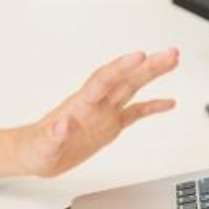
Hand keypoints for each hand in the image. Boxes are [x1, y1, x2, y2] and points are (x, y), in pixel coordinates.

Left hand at [0, 49, 179, 180]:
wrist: (35, 155)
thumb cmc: (36, 148)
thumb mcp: (42, 146)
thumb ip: (54, 135)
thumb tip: (63, 124)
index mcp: (80, 105)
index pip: (104, 80)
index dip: (122, 67)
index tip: (140, 55)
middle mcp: (95, 104)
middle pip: (125, 78)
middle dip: (147, 66)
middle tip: (170, 53)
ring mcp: (104, 113)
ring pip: (132, 88)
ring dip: (152, 74)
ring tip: (172, 61)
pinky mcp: (109, 125)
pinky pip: (134, 113)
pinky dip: (152, 107)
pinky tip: (168, 102)